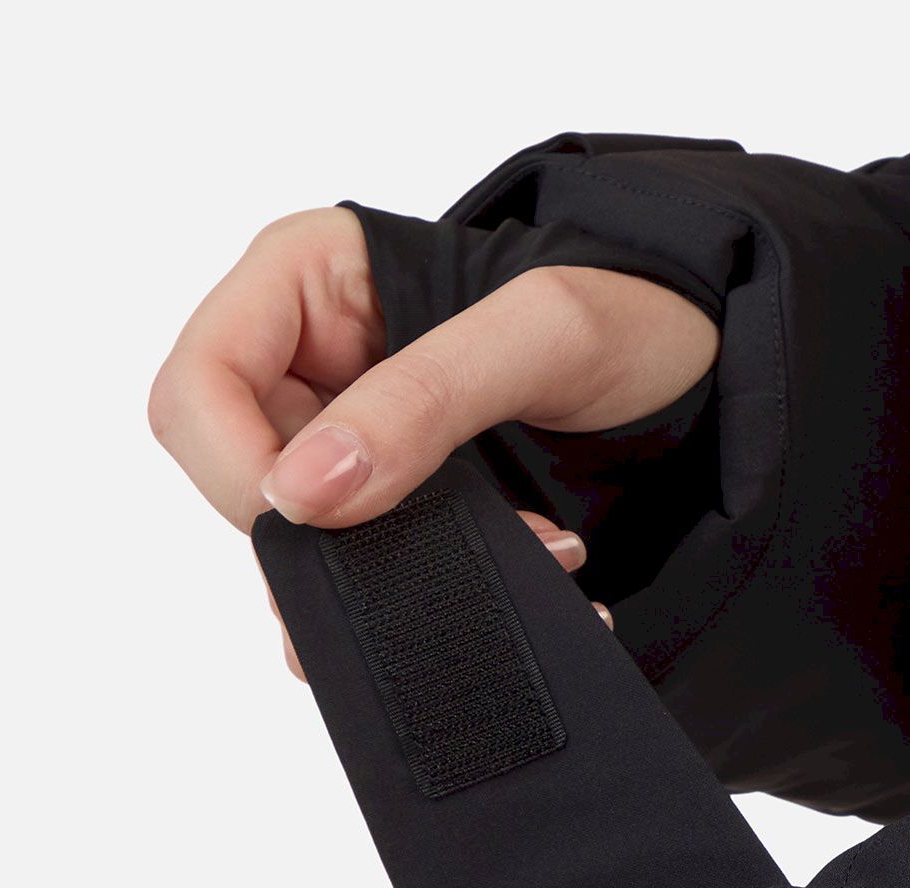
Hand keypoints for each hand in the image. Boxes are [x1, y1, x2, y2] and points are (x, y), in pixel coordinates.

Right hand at [145, 206, 718, 670]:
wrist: (713, 357)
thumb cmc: (634, 307)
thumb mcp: (538, 335)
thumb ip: (421, 402)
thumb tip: (305, 495)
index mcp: (306, 277)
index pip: (196, 393)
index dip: (240, 475)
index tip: (329, 525)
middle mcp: (309, 359)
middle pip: (239, 482)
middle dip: (336, 543)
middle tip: (446, 558)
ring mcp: (350, 434)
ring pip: (313, 543)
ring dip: (405, 577)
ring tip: (535, 555)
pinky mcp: (400, 498)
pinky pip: (383, 565)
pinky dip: (446, 589)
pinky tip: (536, 572)